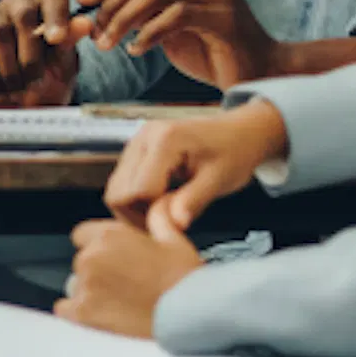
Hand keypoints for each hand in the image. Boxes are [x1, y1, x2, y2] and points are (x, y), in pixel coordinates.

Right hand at [0, 0, 82, 107]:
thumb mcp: (62, 67)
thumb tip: (85, 22)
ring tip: (18, 88)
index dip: (56, 15)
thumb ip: (69, 42)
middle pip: (22, 10)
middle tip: (36, 79)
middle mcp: (13, 7)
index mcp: (43, 9)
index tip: (57, 39)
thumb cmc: (43, 85)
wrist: (16, 112)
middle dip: (31, 49)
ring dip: (11, 67)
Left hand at [58, 214, 204, 337]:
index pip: (82, 235)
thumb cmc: (185, 280)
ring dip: (90, 293)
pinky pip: (65, 310)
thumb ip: (158, 217)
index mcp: (109, 236)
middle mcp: (92, 258)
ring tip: (119, 305)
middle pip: (81, 263)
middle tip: (125, 285)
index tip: (114, 259)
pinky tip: (102, 317)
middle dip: (97, 271)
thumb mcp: (175, 240)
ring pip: (75, 287)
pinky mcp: (82, 314)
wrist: (190, 317)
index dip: (98, 247)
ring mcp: (84, 287)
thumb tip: (158, 201)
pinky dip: (79, 314)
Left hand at [78, 0, 282, 88]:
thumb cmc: (214, 54)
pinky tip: (137, 50)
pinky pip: (175, 16)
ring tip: (110, 43)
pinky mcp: (224, 17)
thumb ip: (147, 15)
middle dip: (112, 4)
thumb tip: (104, 12)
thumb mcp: (172, 29)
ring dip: (124, 19)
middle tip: (95, 32)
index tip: (84, 1)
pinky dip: (149, 33)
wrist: (262, 74)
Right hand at [107, 101, 288, 235]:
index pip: (138, 191)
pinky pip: (123, 182)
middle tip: (167, 222)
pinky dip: (137, 198)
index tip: (176, 221)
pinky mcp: (136, 150)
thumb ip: (194, 201)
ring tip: (167, 210)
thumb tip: (174, 225)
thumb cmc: (234, 151)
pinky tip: (162, 200)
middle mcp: (143, 137)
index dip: (153, 213)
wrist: (240, 131)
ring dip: (136, 207)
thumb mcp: (220, 179)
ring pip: (116, 189)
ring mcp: (136, 142)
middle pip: (117, 192)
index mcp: (164, 140)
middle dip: (138, 214)